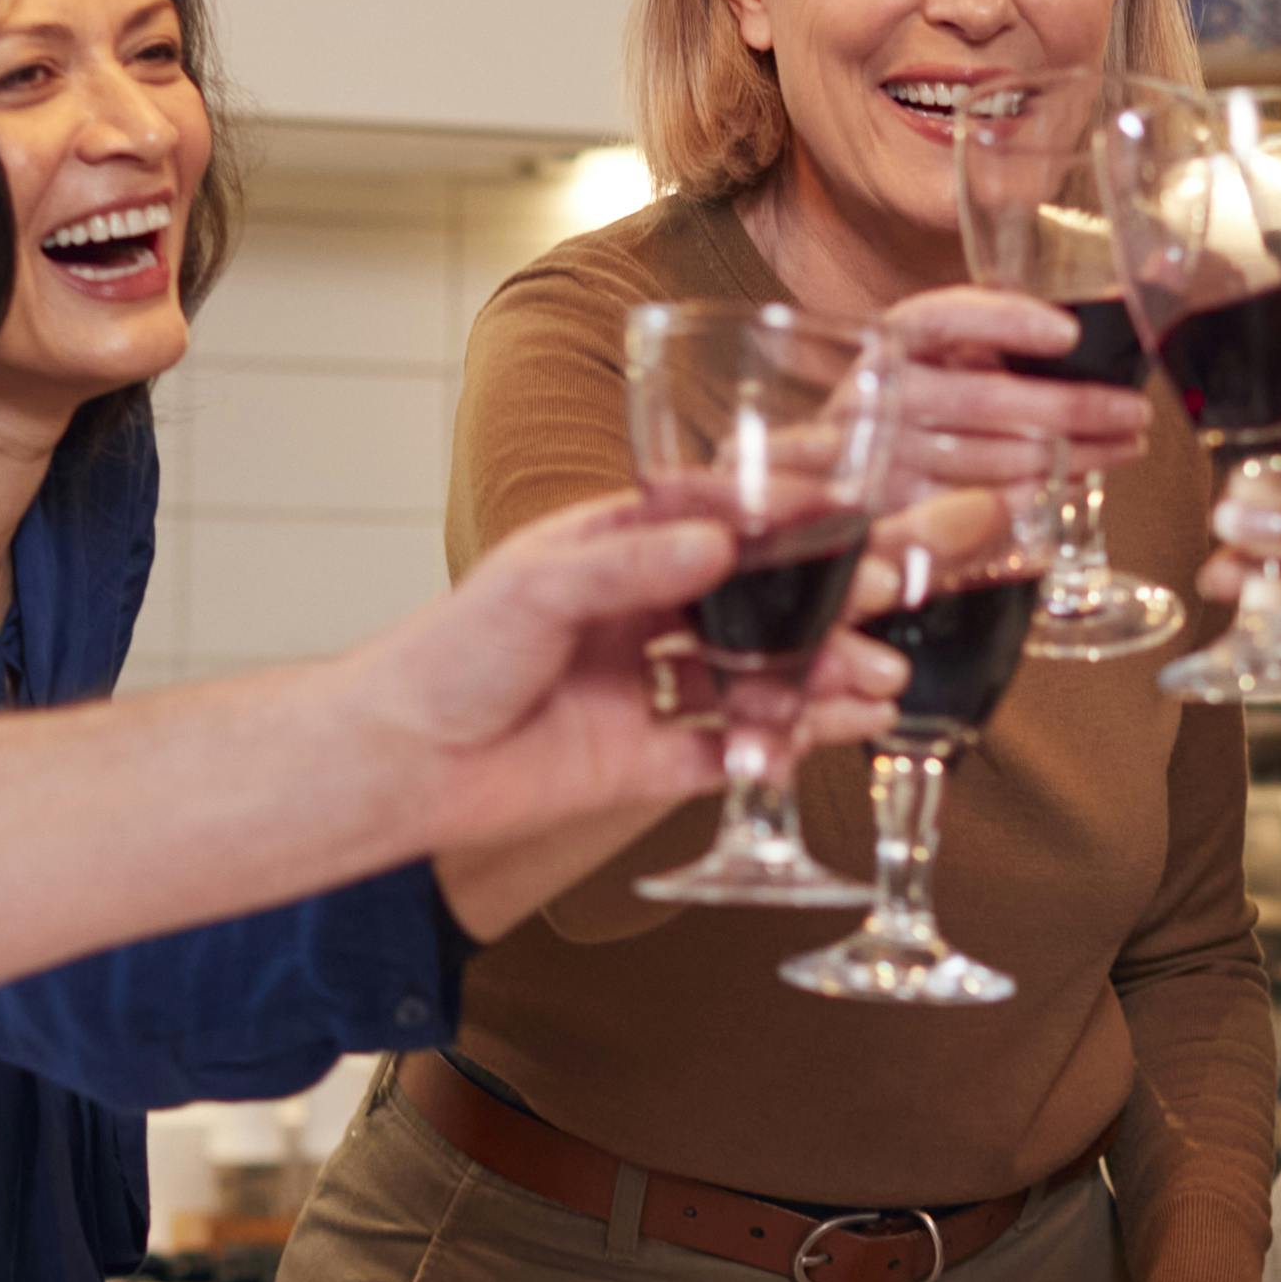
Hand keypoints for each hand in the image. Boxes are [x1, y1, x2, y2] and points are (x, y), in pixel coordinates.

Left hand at [419, 503, 908, 934]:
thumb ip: (628, 567)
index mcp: (613, 553)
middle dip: (820, 603)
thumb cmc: (446, 656)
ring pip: (754, 676)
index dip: (782, 524)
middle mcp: (640, 616)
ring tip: (875, 681)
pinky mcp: (649, 760)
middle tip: (881, 600)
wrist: (399, 762)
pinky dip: (783, 741)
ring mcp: (649, 688)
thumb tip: (719, 543)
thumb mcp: (534, 589)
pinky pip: (732, 747)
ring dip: (817, 676)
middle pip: (751, 603)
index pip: (716, 524)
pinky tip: (831, 730)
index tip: (845, 519)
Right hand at [882, 286, 1152, 485]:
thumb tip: (1084, 321)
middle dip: (1073, 407)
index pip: (944, 318)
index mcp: (893, 340)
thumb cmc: (914, 395)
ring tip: (1122, 446)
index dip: (1006, 322)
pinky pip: (980, 505)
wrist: (839, 465)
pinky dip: (1037, 493)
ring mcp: (883, 454)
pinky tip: (1076, 480)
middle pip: (984, 398)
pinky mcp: (895, 506)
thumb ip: (989, 332)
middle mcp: (880, 393)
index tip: (1069, 333)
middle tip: (1132, 410)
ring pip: (992, 457)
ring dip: (1071, 454)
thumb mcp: (936, 352)